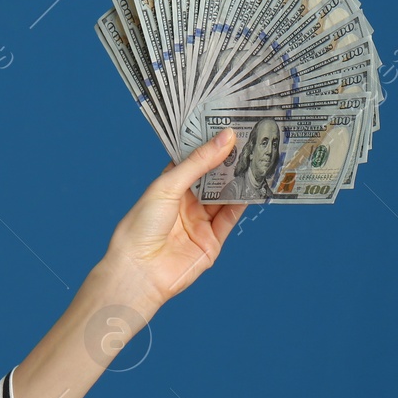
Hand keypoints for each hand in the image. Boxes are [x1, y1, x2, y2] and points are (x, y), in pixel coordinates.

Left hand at [101, 128, 246, 312]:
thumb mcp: (168, 186)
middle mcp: (185, 203)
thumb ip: (199, 163)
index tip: (229, 125)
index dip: (210, 145)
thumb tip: (225, 138)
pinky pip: (230, 218)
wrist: (140, 271)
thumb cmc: (141, 226)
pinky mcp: (211, 241)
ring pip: (225, 197)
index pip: (193, 160)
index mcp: (169, 187)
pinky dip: (242, 203)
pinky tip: (253, 186)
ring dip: (239, 180)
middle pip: (213, 178)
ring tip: (257, 158)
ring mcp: (199, 222)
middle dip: (230, 161)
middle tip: (250, 139)